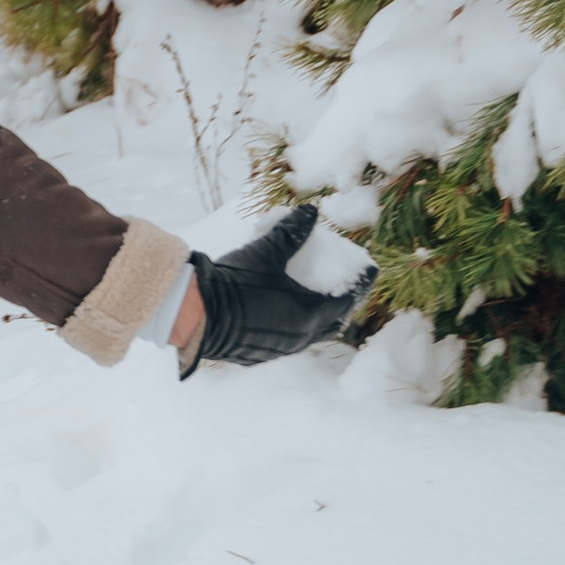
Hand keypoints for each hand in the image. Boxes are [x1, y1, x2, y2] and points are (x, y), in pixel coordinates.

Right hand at [182, 205, 365, 376]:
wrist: (195, 315)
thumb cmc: (236, 282)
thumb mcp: (265, 252)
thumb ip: (291, 232)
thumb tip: (312, 210)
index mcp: (309, 315)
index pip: (347, 299)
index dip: (360, 283)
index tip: (368, 269)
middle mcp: (300, 337)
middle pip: (332, 322)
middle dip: (340, 304)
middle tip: (341, 285)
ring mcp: (278, 349)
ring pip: (308, 334)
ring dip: (315, 317)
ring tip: (311, 299)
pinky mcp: (257, 354)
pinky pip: (285, 340)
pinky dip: (291, 325)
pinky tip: (279, 313)